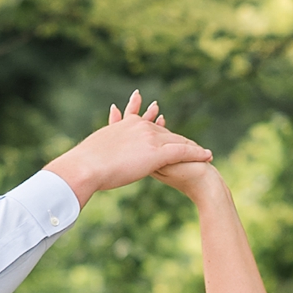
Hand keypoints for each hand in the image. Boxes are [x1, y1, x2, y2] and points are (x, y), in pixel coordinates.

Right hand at [46, 91, 210, 207]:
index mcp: (125, 126)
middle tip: (194, 145)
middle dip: (180, 139)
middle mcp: (139, 127)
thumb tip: (91, 163)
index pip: (148, 127)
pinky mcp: (156, 153)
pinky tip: (207, 156)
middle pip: (165, 133)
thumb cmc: (85, 166)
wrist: (86, 166)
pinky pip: (181, 152)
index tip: (167, 128)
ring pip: (176, 141)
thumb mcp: (94, 156)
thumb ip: (100, 155)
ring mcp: (148, 139)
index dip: (160, 130)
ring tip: (204, 152)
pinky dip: (196, 154)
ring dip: (192, 147)